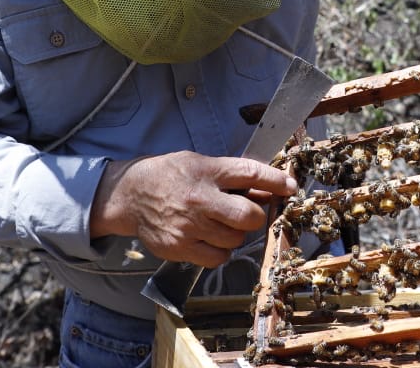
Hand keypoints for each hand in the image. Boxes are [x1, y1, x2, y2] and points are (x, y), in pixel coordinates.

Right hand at [89, 151, 297, 266]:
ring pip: (236, 240)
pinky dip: (220, 250)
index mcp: (207, 172)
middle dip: (256, 215)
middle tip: (248, 212)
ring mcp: (189, 227)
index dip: (276, 181)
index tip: (290, 186)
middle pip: (249, 216)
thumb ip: (231, 175)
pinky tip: (210, 238)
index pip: (251, 174)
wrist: (129, 196)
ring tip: (221, 223)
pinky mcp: (180, 248)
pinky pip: (217, 257)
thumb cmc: (169, 175)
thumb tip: (266, 189)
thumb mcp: (200, 162)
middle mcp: (200, 199)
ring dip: (236, 233)